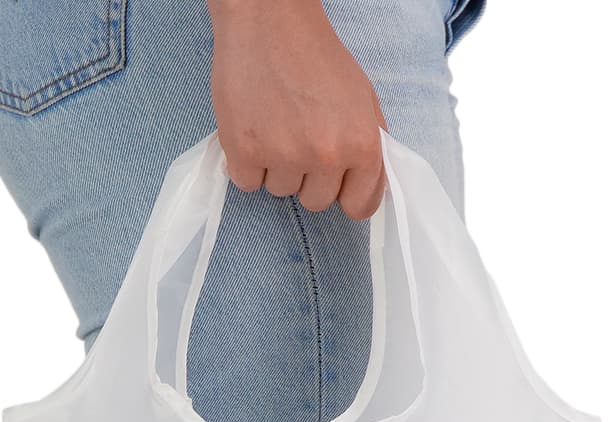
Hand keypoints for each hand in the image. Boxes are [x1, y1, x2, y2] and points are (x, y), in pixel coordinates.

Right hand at [208, 0, 386, 219]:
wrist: (269, 20)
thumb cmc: (316, 55)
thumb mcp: (362, 98)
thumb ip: (370, 145)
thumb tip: (369, 186)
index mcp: (362, 145)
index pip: (360, 207)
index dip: (346, 193)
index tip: (335, 181)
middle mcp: (326, 156)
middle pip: (317, 203)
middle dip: (308, 177)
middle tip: (299, 136)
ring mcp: (284, 157)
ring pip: (281, 192)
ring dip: (276, 167)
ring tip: (275, 125)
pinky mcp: (245, 153)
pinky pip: (248, 183)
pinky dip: (247, 163)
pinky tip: (254, 130)